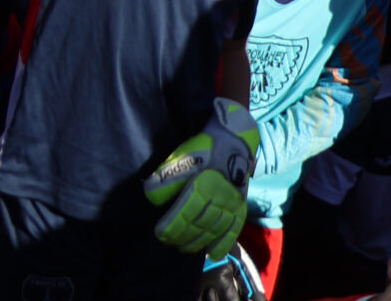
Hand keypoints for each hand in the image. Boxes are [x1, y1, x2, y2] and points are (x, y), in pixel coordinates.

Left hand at [144, 98, 259, 257]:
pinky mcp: (240, 205)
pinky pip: (234, 228)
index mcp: (205, 184)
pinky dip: (223, 242)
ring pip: (214, 229)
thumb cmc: (204, 147)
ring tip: (183, 248)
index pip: (186, 212)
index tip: (159, 233)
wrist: (235, 138)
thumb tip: (150, 196)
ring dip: (198, 241)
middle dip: (181, 236)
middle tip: (167, 242)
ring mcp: (233, 203)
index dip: (172, 225)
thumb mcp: (183, 156)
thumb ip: (168, 177)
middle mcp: (221, 197)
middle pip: (199, 224)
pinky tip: (212, 253)